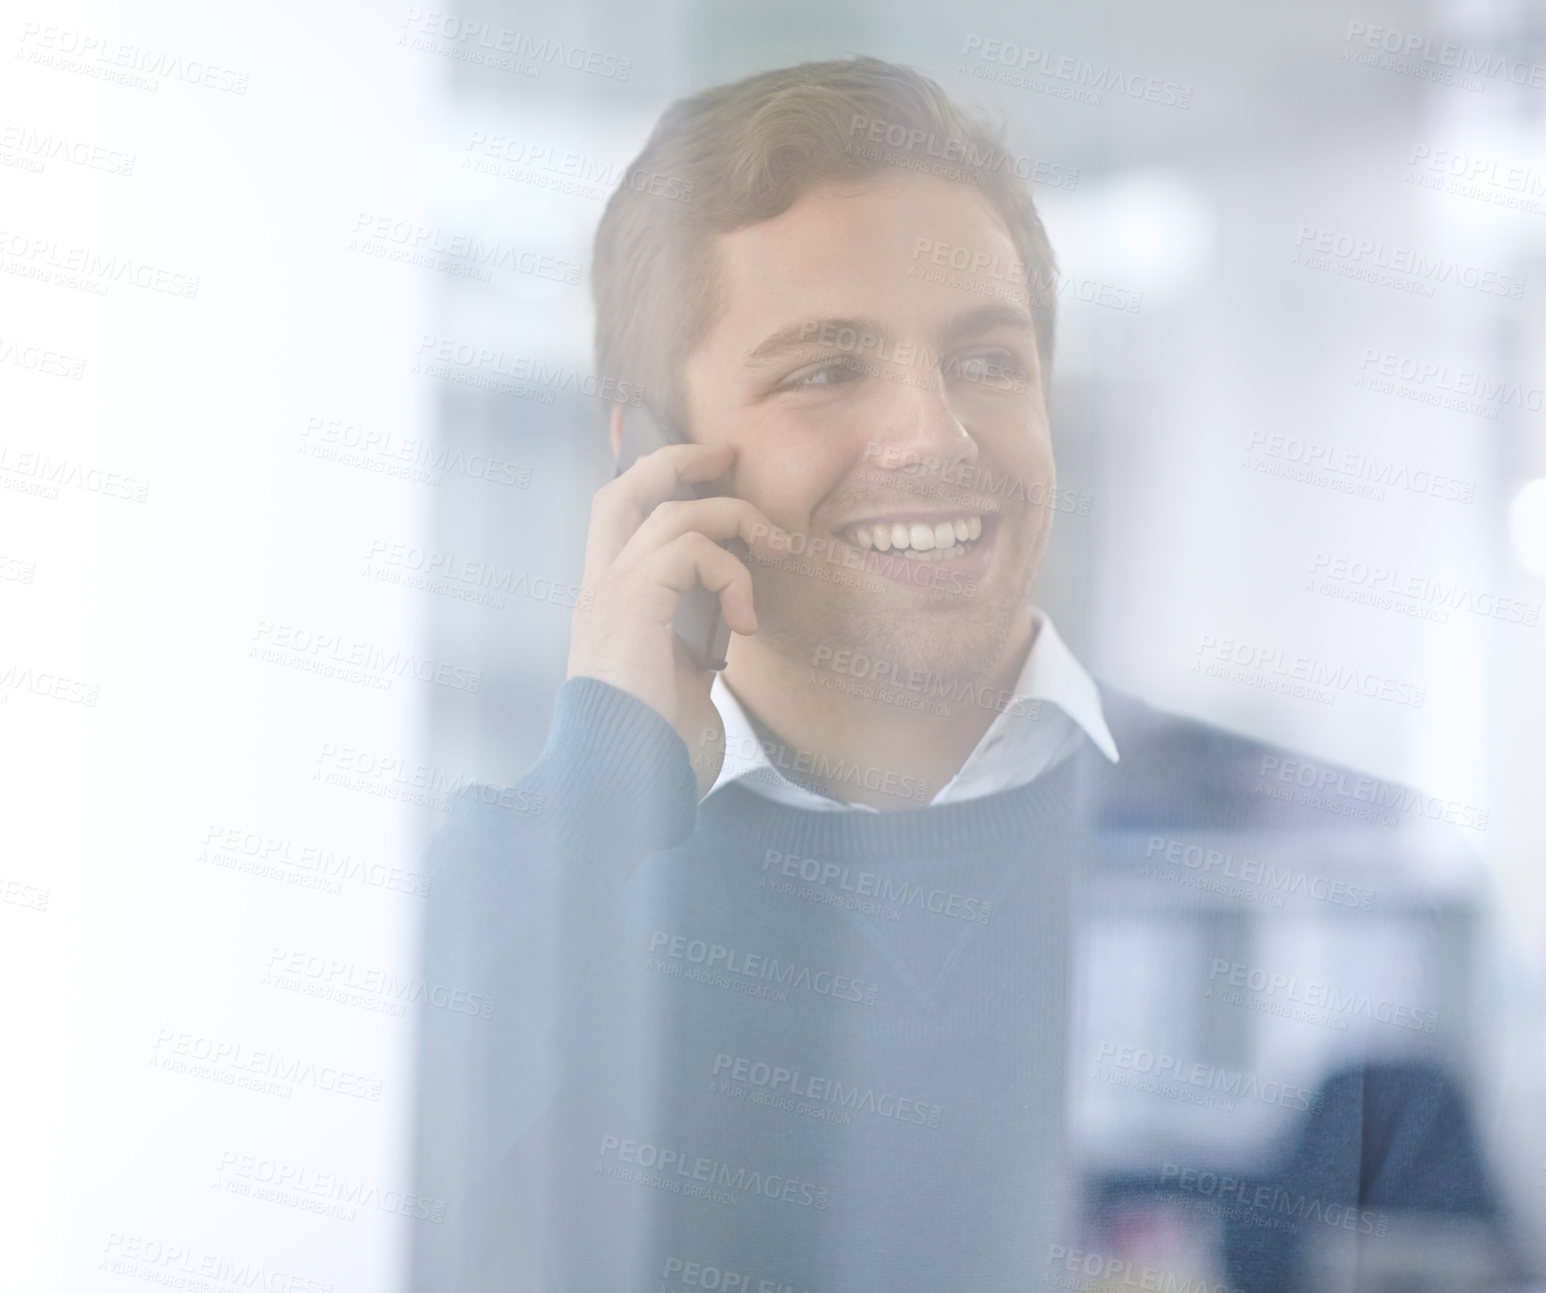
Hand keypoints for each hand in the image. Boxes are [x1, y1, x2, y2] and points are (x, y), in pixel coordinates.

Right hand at [567, 442, 779, 796]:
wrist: (621, 787)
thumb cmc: (654, 749)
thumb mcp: (679, 677)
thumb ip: (692, 634)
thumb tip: (730, 612)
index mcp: (607, 605)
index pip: (616, 519)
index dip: (652, 478)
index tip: (707, 467)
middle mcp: (598, 592)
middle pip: (624, 490)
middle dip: (677, 459)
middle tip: (728, 454)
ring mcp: (609, 595)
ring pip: (672, 512)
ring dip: (735, 520)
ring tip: (775, 550)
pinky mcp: (632, 605)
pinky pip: (689, 550)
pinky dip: (730, 573)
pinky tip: (746, 623)